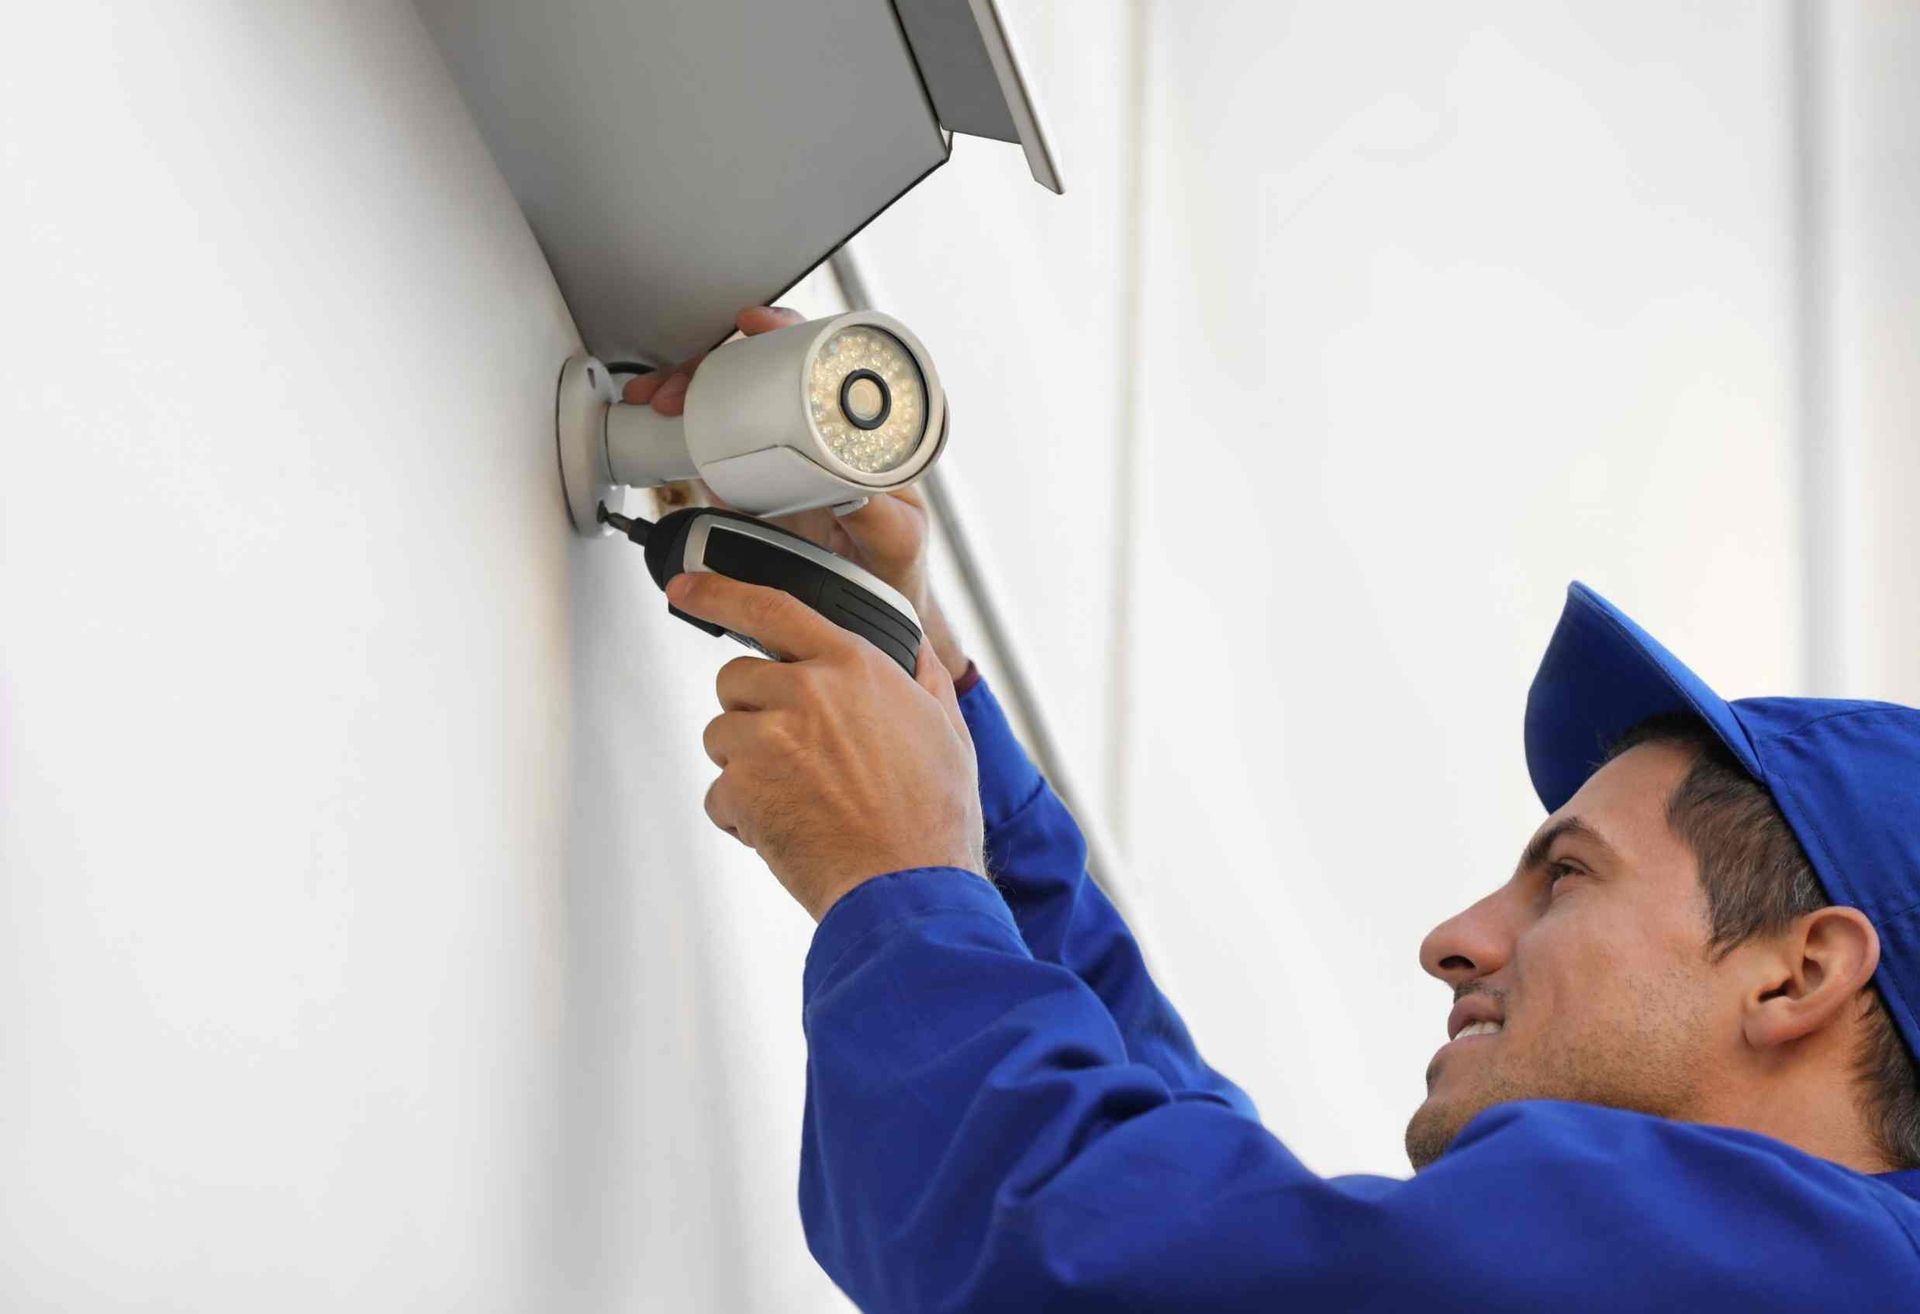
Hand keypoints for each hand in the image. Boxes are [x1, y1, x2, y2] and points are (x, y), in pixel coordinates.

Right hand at [626, 306, 971, 678]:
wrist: (867, 612)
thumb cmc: (894, 568)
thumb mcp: (896, 543)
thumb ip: (881, 519)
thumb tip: (850, 490)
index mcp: (866, 432)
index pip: (826, 361)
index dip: (787, 334)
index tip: (755, 326)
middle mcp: (825, 432)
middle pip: (765, 369)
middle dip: (714, 363)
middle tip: (681, 383)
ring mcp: (788, 451)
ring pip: (735, 399)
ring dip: (691, 391)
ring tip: (660, 401)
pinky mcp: (760, 476)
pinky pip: (720, 440)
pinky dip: (687, 427)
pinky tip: (664, 422)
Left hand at [669, 569, 986, 920]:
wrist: (907, 887)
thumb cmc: (930, 817)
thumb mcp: (947, 729)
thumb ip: (922, 679)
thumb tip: (915, 653)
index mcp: (853, 666)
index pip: (771, 607)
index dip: (720, 592)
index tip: (690, 588)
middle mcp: (807, 692)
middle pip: (735, 679)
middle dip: (753, 713)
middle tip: (796, 754)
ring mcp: (770, 739)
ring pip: (721, 736)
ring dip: (747, 767)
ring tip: (802, 798)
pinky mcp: (743, 788)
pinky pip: (719, 794)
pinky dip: (744, 817)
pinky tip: (790, 828)